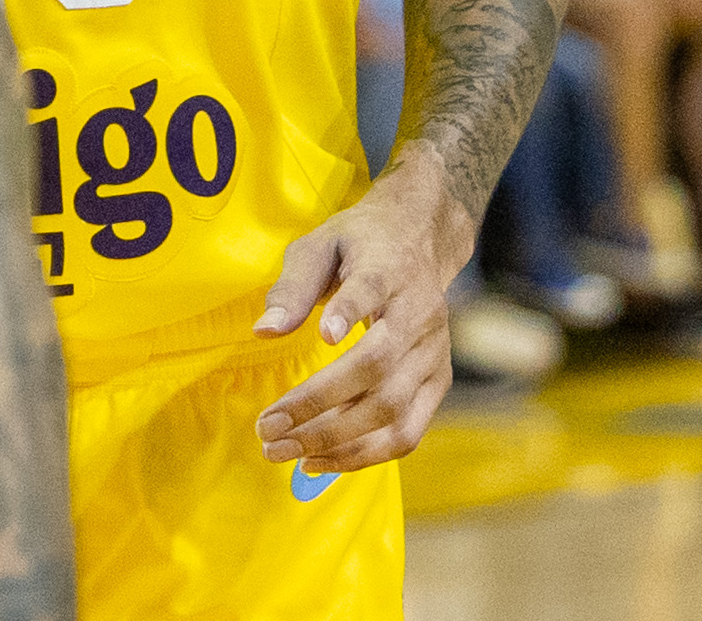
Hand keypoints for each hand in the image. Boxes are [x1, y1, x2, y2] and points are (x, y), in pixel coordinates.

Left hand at [253, 149, 465, 473]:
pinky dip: (365, 455)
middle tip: (268, 430)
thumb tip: (263, 331)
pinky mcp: (438, 384)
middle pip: (376, 369)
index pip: (370, 291)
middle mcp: (418, 317)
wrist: (420, 241)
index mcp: (387, 270)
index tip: (324, 336)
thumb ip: (293, 286)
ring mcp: (434, 357)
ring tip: (288, 454)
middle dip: (320, 407)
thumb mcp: (319, 244)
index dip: (349, 313)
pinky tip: (321, 460)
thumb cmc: (358, 244)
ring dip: (339, 443)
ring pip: (394, 413)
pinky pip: (407, 433)